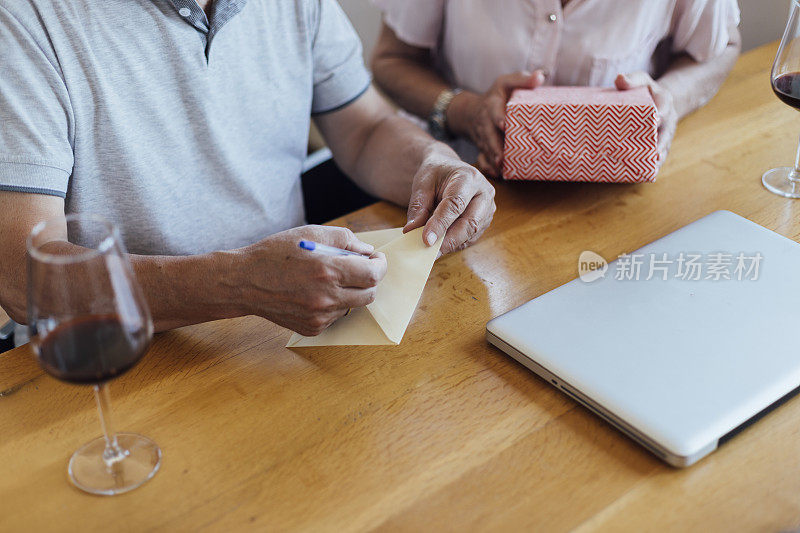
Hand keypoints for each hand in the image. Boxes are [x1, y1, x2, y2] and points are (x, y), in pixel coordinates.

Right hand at [236, 225, 386, 335]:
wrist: (244, 282)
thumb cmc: (276, 253)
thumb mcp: (311, 233)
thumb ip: (346, 240)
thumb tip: (368, 252)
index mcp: (328, 271)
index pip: (373, 274)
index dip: (380, 266)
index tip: (377, 259)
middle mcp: (326, 298)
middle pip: (369, 294)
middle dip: (370, 279)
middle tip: (362, 268)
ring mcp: (319, 316)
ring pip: (353, 306)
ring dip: (350, 291)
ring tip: (330, 278)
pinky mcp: (312, 328)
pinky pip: (336, 316)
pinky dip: (334, 304)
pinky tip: (315, 292)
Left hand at [404, 148, 495, 254]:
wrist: (448, 169)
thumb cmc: (436, 175)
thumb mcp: (422, 184)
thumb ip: (418, 207)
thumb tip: (411, 231)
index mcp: (468, 177)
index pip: (455, 204)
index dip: (441, 224)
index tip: (426, 240)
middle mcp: (484, 193)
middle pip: (470, 222)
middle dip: (449, 240)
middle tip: (429, 253)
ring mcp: (488, 208)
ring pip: (472, 233)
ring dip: (451, 244)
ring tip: (431, 251)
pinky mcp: (485, 221)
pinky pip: (471, 238)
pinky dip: (455, 244)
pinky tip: (441, 245)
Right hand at [448, 70, 545, 177]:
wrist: (470, 111)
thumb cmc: (496, 96)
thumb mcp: (506, 82)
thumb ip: (522, 80)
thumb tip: (540, 76)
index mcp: (492, 105)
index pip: (494, 111)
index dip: (498, 118)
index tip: (503, 125)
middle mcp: (485, 122)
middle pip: (488, 135)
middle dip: (494, 146)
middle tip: (501, 157)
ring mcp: (482, 136)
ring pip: (485, 148)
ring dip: (492, 159)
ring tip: (501, 168)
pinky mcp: (482, 147)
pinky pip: (482, 158)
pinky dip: (487, 167)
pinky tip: (496, 174)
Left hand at [615, 72, 676, 166]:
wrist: (655, 100)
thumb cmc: (643, 90)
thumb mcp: (640, 80)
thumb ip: (632, 80)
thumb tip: (619, 79)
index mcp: (664, 100)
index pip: (664, 104)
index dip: (661, 112)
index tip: (656, 118)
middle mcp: (668, 118)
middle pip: (667, 131)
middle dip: (662, 142)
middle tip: (655, 152)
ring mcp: (665, 133)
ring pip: (664, 146)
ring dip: (659, 157)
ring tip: (653, 167)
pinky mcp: (660, 144)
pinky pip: (659, 154)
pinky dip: (654, 164)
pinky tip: (647, 174)